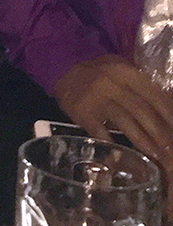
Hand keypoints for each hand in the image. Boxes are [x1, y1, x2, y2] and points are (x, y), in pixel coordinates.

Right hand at [54, 55, 172, 172]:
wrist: (63, 68)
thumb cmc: (100, 73)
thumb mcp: (122, 71)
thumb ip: (142, 86)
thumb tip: (169, 108)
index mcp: (126, 72)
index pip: (153, 95)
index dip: (169, 115)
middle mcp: (112, 83)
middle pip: (142, 110)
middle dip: (160, 133)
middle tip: (172, 151)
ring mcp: (96, 97)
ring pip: (125, 122)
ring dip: (143, 141)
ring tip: (157, 157)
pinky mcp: (82, 111)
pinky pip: (101, 131)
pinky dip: (112, 145)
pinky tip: (123, 157)